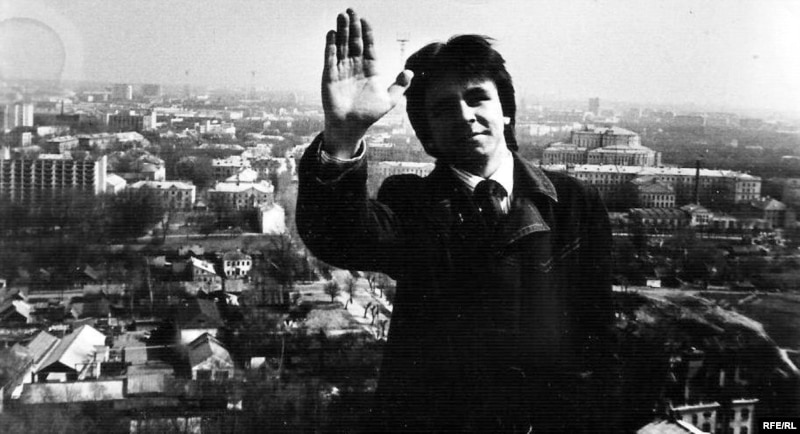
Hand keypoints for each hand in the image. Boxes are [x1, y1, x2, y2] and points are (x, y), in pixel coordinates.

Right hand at [322, 9, 412, 158]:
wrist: (350, 126)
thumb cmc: (368, 114)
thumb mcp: (388, 100)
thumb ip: (399, 85)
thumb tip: (410, 72)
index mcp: (369, 69)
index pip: (368, 46)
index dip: (366, 33)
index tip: (365, 20)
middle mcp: (355, 66)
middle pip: (354, 42)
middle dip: (353, 27)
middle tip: (351, 11)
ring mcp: (342, 70)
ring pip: (341, 46)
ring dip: (341, 31)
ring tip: (341, 16)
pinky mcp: (329, 75)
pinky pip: (330, 57)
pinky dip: (330, 45)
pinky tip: (331, 33)